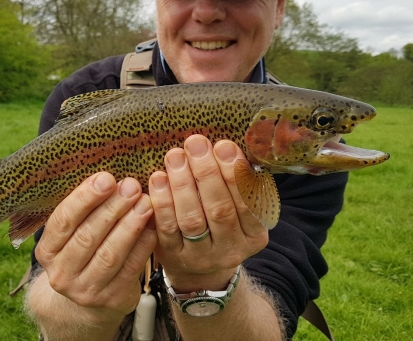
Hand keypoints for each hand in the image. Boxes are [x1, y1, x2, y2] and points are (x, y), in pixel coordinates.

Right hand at [35, 172, 156, 323]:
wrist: (88, 298)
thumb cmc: (83, 249)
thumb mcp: (73, 232)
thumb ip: (84, 208)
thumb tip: (108, 173)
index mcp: (47, 251)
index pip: (62, 221)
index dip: (84, 198)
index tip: (106, 178)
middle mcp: (61, 273)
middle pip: (87, 237)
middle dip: (112, 208)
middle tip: (131, 185)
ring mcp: (86, 291)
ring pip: (110, 254)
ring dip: (130, 225)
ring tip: (145, 202)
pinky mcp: (112, 300)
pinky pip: (131, 268)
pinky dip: (143, 244)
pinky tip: (153, 225)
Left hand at [149, 135, 268, 291]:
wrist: (200, 269)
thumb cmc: (221, 223)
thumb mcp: (239, 209)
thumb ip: (236, 182)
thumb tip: (223, 145)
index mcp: (254, 235)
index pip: (248, 202)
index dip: (235, 173)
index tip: (223, 145)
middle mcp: (230, 249)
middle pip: (220, 210)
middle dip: (207, 173)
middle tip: (195, 143)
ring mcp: (201, 256)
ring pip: (192, 219)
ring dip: (182, 184)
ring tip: (175, 156)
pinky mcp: (173, 257)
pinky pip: (166, 228)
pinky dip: (162, 201)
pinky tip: (158, 178)